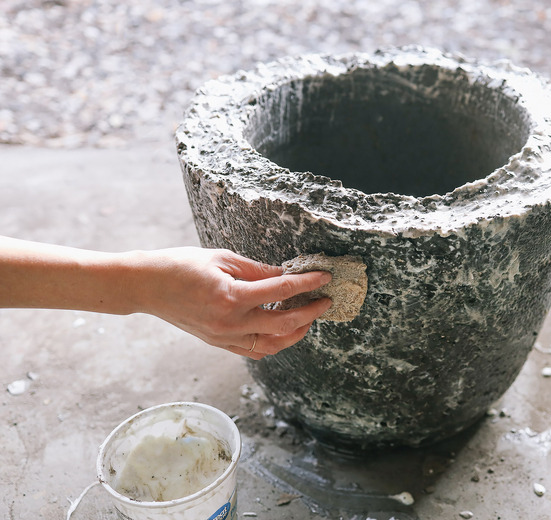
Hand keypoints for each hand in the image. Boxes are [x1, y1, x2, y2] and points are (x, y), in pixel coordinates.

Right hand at [138, 247, 332, 358]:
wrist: (146, 286)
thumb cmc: (181, 265)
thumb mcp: (222, 258)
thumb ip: (257, 269)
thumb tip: (286, 274)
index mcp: (231, 296)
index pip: (281, 290)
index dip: (307, 283)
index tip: (324, 278)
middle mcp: (230, 322)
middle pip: (284, 324)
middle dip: (310, 312)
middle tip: (325, 301)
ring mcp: (224, 337)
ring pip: (272, 345)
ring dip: (295, 333)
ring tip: (307, 317)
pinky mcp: (218, 343)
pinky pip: (254, 350)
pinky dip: (273, 342)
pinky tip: (282, 328)